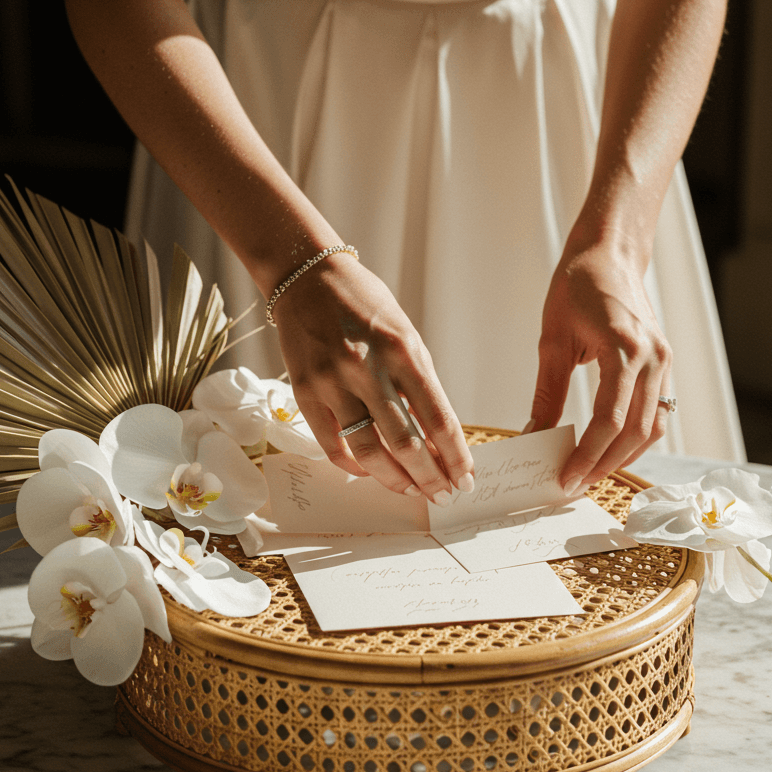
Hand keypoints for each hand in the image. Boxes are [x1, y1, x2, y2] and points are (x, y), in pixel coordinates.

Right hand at [271, 255, 474, 502]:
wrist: (308, 277)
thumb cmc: (365, 306)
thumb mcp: (405, 335)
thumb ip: (418, 383)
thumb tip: (435, 437)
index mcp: (403, 351)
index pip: (438, 418)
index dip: (456, 456)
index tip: (466, 478)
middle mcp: (368, 368)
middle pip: (406, 442)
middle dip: (429, 476)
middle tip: (442, 494)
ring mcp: (332, 382)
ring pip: (369, 450)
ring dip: (395, 479)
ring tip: (411, 490)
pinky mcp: (304, 391)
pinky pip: (331, 444)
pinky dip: (353, 465)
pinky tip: (368, 472)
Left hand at [528, 242, 671, 492]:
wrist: (611, 253)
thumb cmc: (578, 286)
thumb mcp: (552, 339)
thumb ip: (547, 392)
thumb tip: (533, 436)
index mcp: (624, 348)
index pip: (609, 420)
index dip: (586, 455)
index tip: (564, 479)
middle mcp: (653, 358)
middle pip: (635, 431)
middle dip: (604, 464)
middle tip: (574, 486)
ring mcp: (665, 361)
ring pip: (653, 427)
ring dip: (624, 457)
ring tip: (591, 475)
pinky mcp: (665, 363)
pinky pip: (659, 412)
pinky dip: (637, 437)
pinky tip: (612, 450)